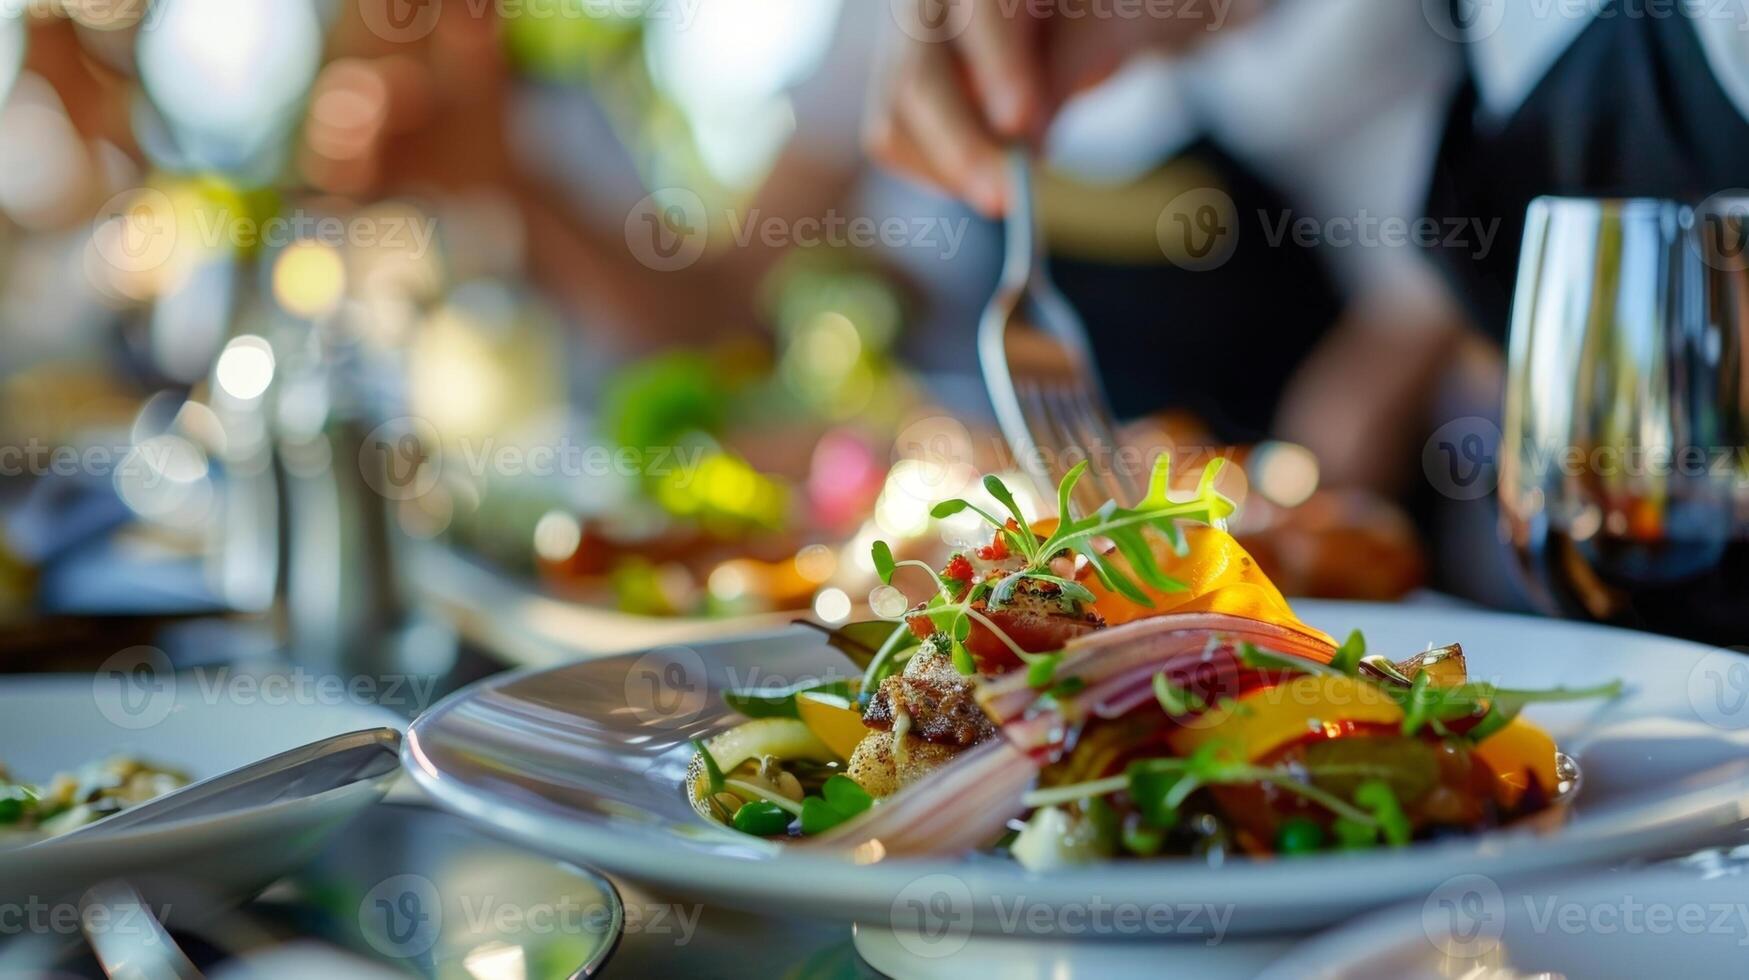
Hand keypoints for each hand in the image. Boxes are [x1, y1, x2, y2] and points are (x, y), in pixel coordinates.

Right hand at [865, 0, 1250, 214]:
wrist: (1072, 15)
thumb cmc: (1094, 11)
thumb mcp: (1106, 26)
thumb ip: (1069, 67)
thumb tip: (1026, 139)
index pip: (980, 10)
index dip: (997, 68)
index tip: (1021, 124)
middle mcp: (929, 1)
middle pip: (917, 73)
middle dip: (960, 144)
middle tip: (1006, 199)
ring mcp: (903, 43)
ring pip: (895, 116)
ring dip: (950, 168)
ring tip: (1009, 189)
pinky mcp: (895, 85)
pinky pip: (895, 139)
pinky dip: (940, 171)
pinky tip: (987, 172)